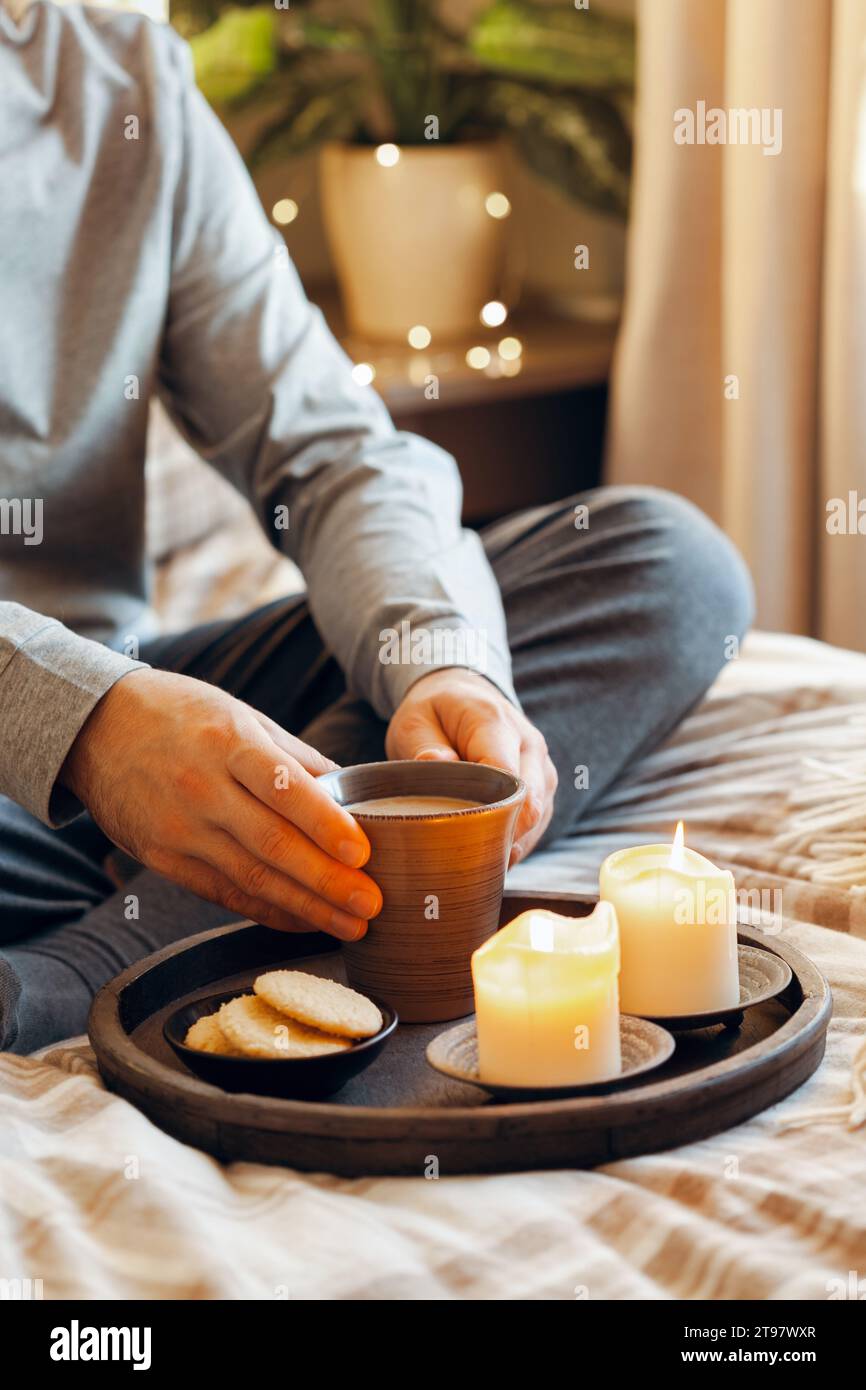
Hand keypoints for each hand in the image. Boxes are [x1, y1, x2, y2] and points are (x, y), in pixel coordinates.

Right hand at [61, 668, 381, 938]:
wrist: (96, 727)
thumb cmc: (183, 715)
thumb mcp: (242, 717)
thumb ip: (297, 758)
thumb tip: (356, 794)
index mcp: (229, 743)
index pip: (284, 789)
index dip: (325, 824)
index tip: (364, 852)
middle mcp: (203, 789)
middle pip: (273, 845)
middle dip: (327, 881)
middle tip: (371, 905)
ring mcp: (179, 830)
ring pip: (252, 879)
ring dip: (306, 907)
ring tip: (350, 925)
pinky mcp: (163, 860)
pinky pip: (224, 894)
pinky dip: (267, 912)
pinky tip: (302, 920)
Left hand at [386, 668, 556, 863]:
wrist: (463, 695)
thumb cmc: (436, 712)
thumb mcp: (415, 722)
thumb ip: (424, 746)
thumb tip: (436, 764)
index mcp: (496, 723)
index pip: (505, 776)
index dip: (488, 813)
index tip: (462, 838)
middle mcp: (529, 745)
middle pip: (531, 803)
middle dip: (501, 836)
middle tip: (466, 859)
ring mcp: (542, 767)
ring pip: (539, 818)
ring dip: (510, 841)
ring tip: (474, 858)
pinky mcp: (544, 786)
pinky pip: (538, 823)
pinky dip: (516, 840)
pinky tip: (490, 852)